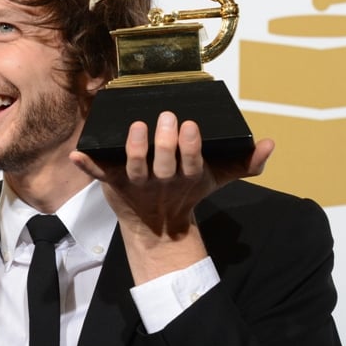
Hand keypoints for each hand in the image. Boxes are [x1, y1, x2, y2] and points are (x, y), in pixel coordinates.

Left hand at [69, 112, 273, 281]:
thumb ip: (244, 163)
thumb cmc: (187, 191)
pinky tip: (77, 153)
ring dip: (134, 148)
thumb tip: (269, 144)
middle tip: (165, 117)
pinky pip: (98, 174)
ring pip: (133, 167)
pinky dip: (87, 165)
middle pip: (163, 163)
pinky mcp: (113, 183)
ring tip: (136, 126)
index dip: (190, 146)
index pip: (191, 161)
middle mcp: (161, 180)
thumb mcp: (217, 179)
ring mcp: (136, 182)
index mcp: (188, 176)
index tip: (190, 125)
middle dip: (165, 142)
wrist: (157, 228)